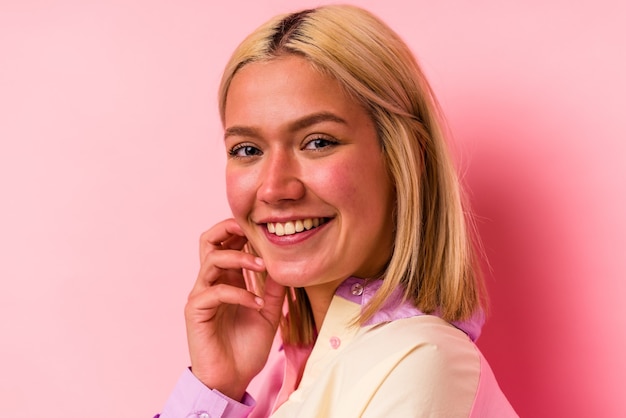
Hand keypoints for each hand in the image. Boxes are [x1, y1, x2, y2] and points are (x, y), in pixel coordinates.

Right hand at [184, 219, 285, 400]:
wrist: (232, 380)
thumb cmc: (246, 349)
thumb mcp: (269, 314)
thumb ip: (274, 290)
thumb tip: (284, 265)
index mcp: (226, 280)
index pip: (226, 242)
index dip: (241, 231)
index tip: (265, 230)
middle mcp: (211, 283)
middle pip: (208, 240)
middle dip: (229, 229)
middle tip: (254, 231)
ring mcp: (201, 295)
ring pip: (212, 260)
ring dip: (240, 258)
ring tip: (263, 266)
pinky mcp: (196, 311)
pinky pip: (216, 291)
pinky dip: (240, 293)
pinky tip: (257, 304)